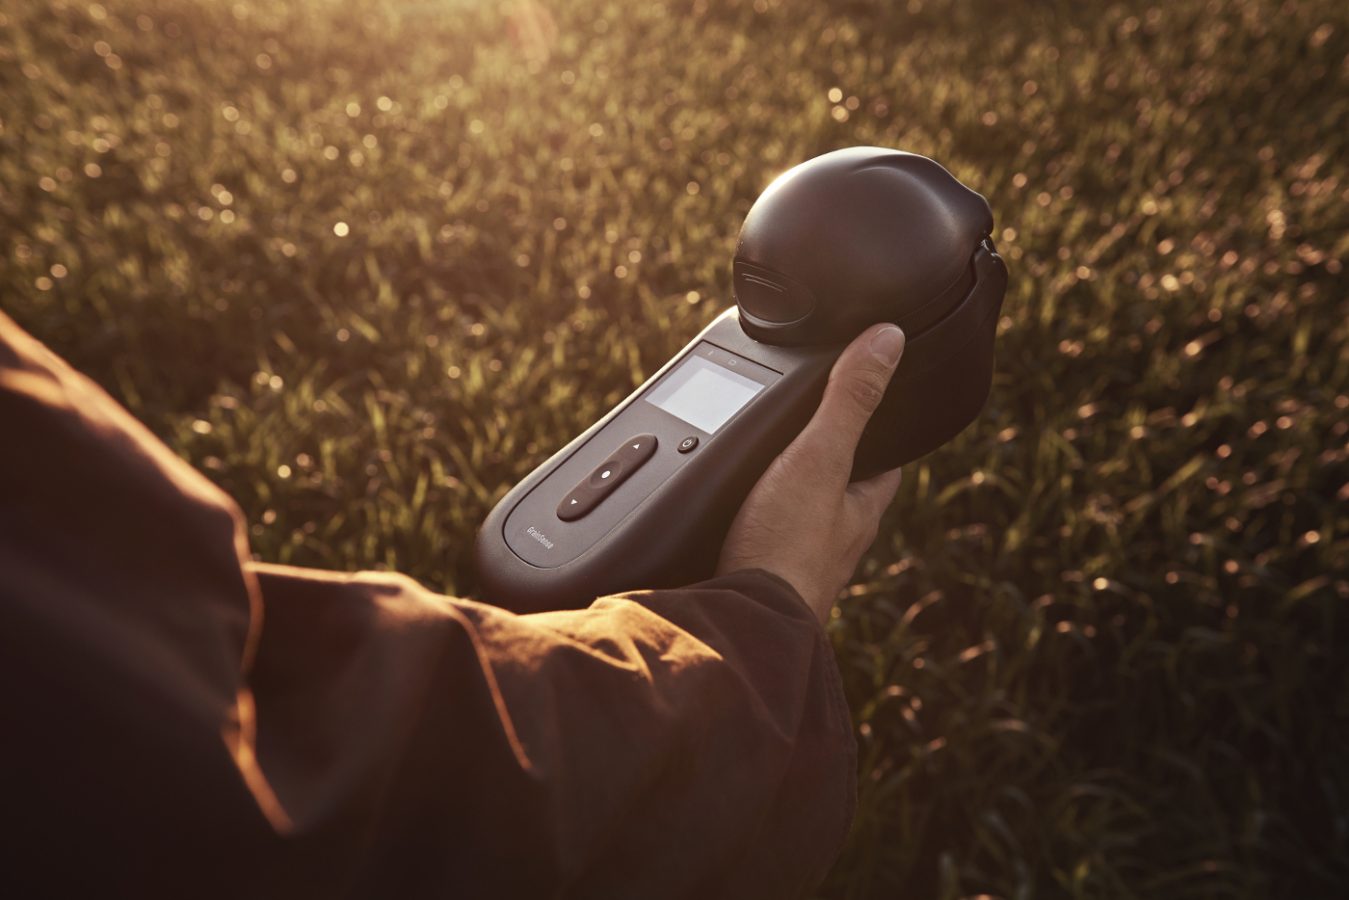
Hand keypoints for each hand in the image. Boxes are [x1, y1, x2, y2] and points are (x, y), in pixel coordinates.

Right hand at [716, 324, 905, 622]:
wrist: (741, 621)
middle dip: (822, 462)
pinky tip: (725, 514)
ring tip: (756, 465)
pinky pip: (758, 538)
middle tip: (801, 428)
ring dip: (780, 494)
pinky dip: (746, 523)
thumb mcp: (821, 458)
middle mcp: (834, 538)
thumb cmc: (786, 549)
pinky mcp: (757, 576)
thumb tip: (889, 340)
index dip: (881, 430)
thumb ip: (850, 400)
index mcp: (860, 510)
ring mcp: (795, 560)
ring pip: (796, 515)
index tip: (871, 401)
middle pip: (837, 488)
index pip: (885, 462)